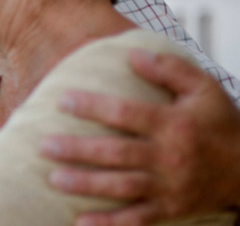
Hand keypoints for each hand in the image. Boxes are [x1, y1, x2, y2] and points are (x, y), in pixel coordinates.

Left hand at [41, 49, 239, 224]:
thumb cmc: (219, 123)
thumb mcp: (203, 89)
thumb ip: (169, 68)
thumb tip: (131, 54)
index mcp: (173, 124)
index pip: (125, 114)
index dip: (92, 107)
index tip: (61, 101)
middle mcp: (169, 157)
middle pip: (116, 153)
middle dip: (78, 150)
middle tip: (44, 145)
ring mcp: (169, 187)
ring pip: (121, 187)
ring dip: (86, 184)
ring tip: (54, 179)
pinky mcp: (170, 209)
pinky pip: (136, 219)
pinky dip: (109, 224)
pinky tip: (81, 222)